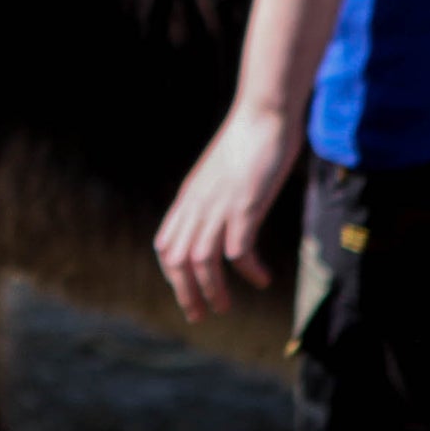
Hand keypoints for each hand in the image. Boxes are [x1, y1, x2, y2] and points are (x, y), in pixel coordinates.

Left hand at [154, 102, 300, 319]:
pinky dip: (247, 270)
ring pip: (200, 260)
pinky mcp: (245, 203)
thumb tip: (222, 222)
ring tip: (227, 307)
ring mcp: (219, 204)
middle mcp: (197, 204)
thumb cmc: (249, 143)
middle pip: (176, 259)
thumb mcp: (223, 176)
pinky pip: (237, 248)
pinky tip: (262, 278)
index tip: (189, 297)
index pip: (165, 245)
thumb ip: (216, 198)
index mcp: (189, 198)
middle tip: (202, 316)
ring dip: (212, 290)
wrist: (264, 114)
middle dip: (186, 293)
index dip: (173, 275)